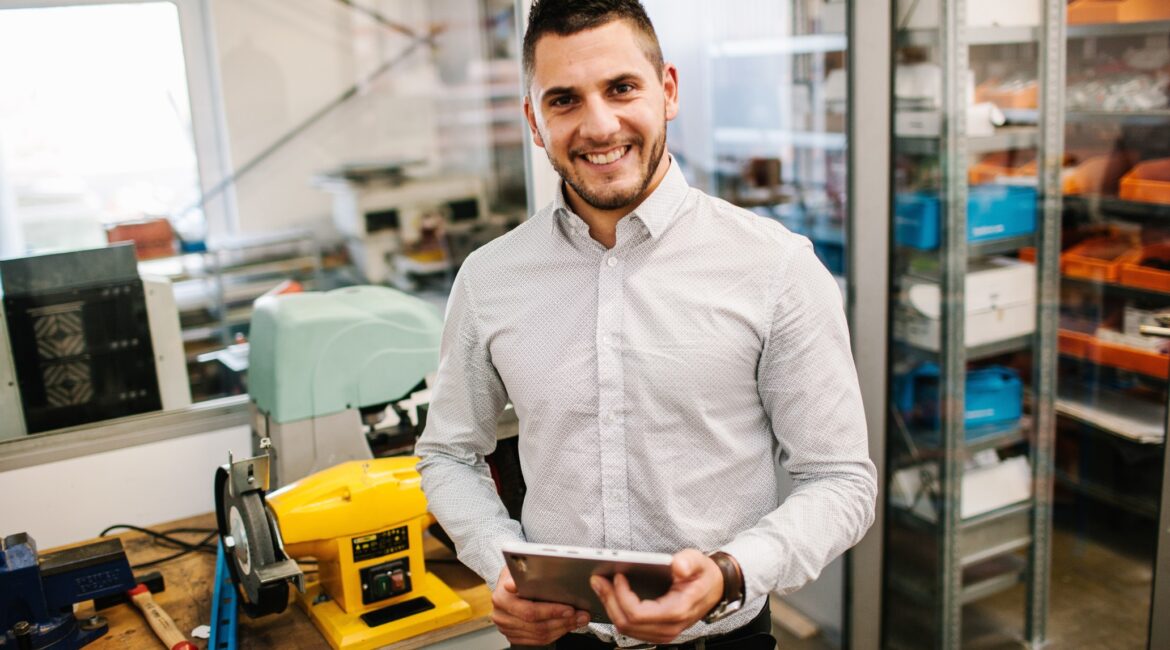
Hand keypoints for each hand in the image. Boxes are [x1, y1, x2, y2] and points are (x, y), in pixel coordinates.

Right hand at [491, 566, 590, 645]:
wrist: (504, 585)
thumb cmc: (514, 575)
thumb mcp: (519, 567)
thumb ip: (528, 573)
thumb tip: (538, 570)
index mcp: (502, 598)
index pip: (530, 611)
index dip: (552, 611)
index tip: (570, 608)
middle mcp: (502, 615)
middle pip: (538, 626)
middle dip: (563, 621)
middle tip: (580, 615)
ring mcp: (507, 628)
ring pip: (540, 635)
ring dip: (563, 628)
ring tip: (578, 619)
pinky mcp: (513, 636)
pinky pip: (538, 640)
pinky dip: (555, 633)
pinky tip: (566, 625)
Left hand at [590, 549, 722, 643]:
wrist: (715, 588)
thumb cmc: (704, 575)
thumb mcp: (699, 561)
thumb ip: (689, 562)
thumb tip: (678, 566)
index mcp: (677, 611)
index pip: (638, 613)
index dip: (622, 596)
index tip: (618, 576)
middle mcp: (669, 627)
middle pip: (627, 623)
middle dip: (609, 600)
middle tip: (598, 580)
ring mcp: (663, 632)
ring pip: (626, 628)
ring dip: (611, 606)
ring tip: (601, 585)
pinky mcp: (657, 631)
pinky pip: (631, 628)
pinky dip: (618, 611)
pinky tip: (613, 595)